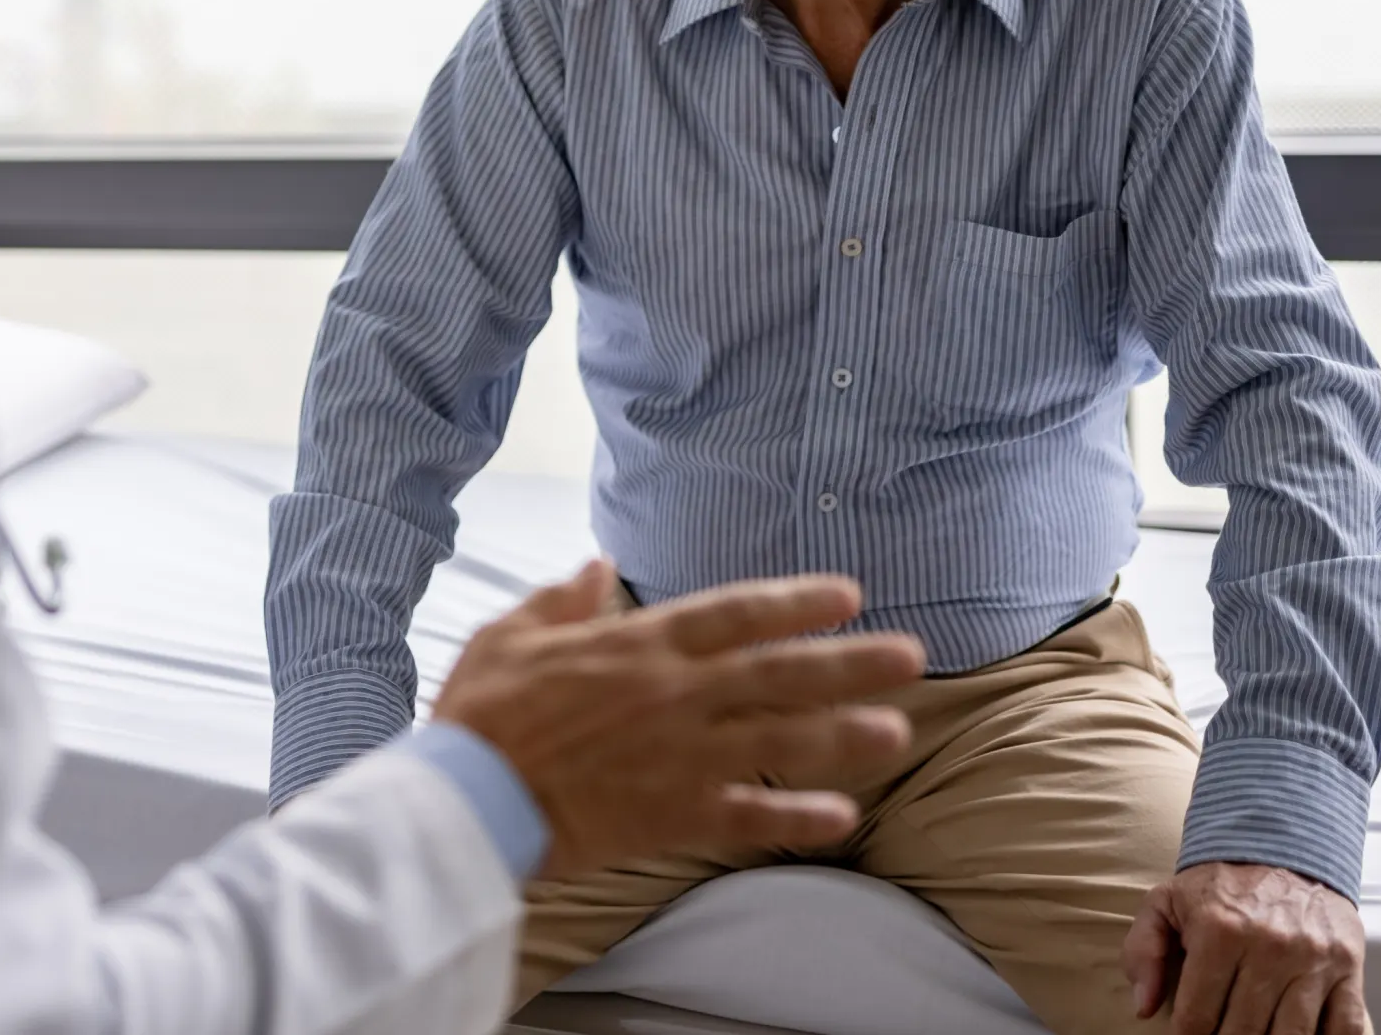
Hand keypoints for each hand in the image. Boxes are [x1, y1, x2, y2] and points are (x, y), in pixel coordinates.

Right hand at [431, 560, 922, 877]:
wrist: (468, 795)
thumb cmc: (482, 713)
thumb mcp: (511, 634)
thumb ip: (563, 599)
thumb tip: (598, 565)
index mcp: (638, 644)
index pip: (734, 613)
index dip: (794, 601)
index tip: (846, 595)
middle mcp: (675, 694)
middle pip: (780, 673)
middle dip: (850, 663)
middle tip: (911, 659)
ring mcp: (681, 756)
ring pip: (781, 740)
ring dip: (844, 735)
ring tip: (898, 732)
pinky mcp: (673, 814)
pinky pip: (749, 814)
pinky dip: (796, 815)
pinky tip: (843, 815)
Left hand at [1125, 862, 1367, 1033]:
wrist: (1286, 845)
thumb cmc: (1220, 882)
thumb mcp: (1167, 901)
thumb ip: (1144, 950)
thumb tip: (1143, 1006)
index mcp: (1218, 932)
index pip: (1198, 1016)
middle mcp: (1268, 948)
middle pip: (1243, 1032)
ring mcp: (1313, 960)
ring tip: (1255, 1034)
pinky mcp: (1349, 966)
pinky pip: (1345, 1028)